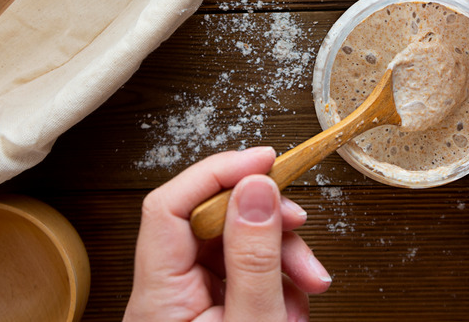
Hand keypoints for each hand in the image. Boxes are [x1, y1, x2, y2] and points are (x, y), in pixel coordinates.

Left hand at [124, 147, 331, 321]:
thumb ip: (254, 257)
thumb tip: (256, 188)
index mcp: (158, 298)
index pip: (169, 206)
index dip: (216, 173)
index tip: (264, 160)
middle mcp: (168, 293)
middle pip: (210, 221)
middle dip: (265, 222)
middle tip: (300, 228)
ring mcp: (192, 302)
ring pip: (236, 245)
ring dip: (281, 255)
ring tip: (310, 283)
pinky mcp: (215, 308)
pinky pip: (247, 273)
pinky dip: (280, 280)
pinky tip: (296, 302)